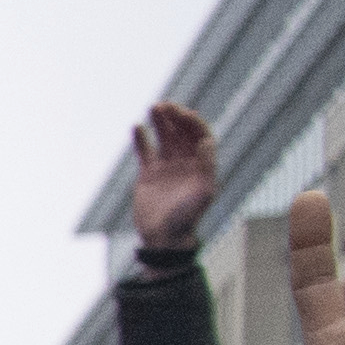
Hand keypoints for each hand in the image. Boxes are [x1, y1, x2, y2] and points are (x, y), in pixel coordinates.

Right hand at [128, 102, 220, 253]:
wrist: (164, 238)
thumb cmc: (187, 218)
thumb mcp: (203, 193)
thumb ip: (207, 166)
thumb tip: (206, 141)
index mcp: (201, 164)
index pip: (199, 135)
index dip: (192, 123)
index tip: (183, 114)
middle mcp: (186, 162)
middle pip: (181, 132)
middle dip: (175, 117)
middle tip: (165, 105)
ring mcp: (167, 167)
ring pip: (164, 138)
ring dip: (160, 122)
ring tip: (154, 108)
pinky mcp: (149, 175)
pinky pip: (146, 152)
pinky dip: (142, 139)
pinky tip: (137, 127)